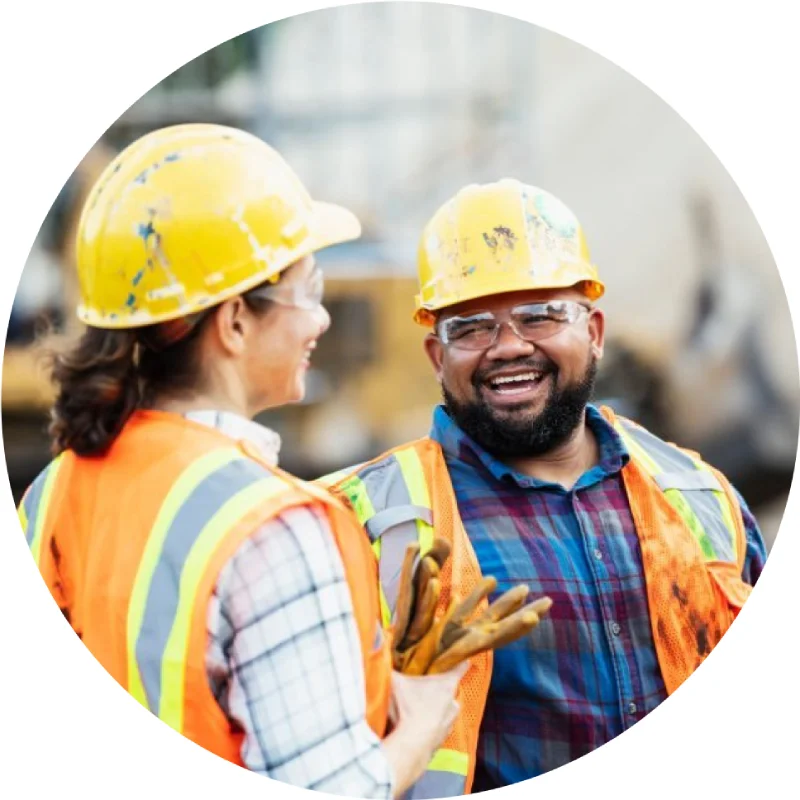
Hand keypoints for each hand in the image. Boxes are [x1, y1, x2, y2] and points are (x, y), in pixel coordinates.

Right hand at [382, 663, 468, 796]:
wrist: (412, 745)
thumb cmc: (409, 709)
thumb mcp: (395, 683)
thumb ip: (388, 669)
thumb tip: (379, 657)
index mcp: (447, 684)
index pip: (460, 668)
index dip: (460, 662)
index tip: (463, 658)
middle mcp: (453, 702)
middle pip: (450, 690)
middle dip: (439, 688)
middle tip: (425, 686)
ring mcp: (450, 723)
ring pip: (445, 710)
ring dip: (435, 708)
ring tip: (419, 707)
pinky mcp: (443, 739)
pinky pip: (439, 727)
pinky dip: (431, 725)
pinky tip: (417, 725)